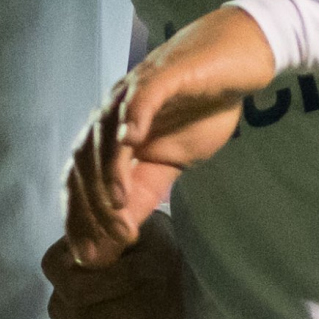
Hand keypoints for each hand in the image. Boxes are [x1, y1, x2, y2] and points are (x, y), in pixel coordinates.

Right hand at [42, 213, 190, 318]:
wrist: (176, 273)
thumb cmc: (153, 250)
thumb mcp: (140, 231)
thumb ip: (109, 235)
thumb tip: (91, 256)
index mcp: (60, 269)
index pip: (78, 293)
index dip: (123, 282)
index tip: (151, 267)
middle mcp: (61, 308)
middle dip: (138, 309)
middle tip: (161, 291)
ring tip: (159, 317)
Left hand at [65, 7, 280, 261]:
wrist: (239, 61)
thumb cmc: (203, 108)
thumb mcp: (172, 165)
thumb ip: (142, 199)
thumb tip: (116, 243)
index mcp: (111, 136)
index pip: (80, 178)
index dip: (79, 217)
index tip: (87, 256)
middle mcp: (114, 113)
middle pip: (84, 160)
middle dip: (91, 204)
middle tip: (109, 240)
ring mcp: (135, 92)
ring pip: (106, 133)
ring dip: (109, 172)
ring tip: (121, 206)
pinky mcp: (164, 74)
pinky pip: (142, 96)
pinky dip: (133, 117)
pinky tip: (132, 141)